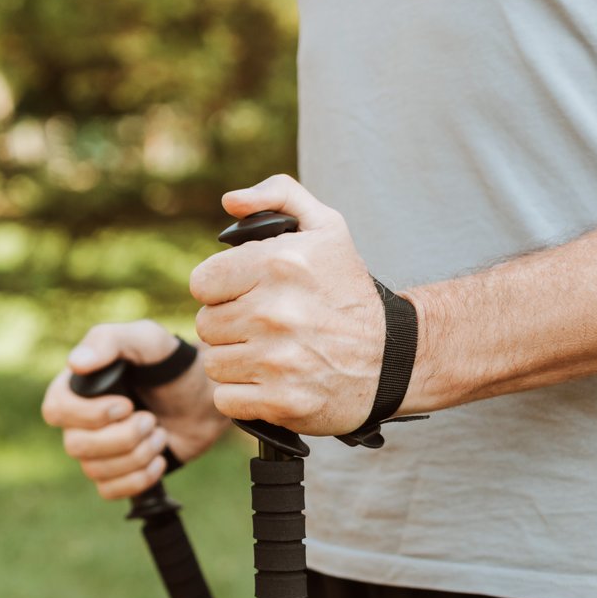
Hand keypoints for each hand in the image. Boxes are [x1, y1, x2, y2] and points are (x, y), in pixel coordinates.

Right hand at [40, 320, 231, 499]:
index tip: (126, 404)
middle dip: (123, 437)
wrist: (205, 399)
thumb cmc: (171, 364)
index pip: (56, 410)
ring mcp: (96, 450)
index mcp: (76, 388)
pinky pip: (109, 490)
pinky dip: (139, 478)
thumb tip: (75, 363)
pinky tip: (158, 459)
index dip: (89, 415)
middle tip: (151, 419)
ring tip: (159, 433)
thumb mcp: (145, 339)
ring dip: (137, 454)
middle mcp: (79, 421)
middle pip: (76, 446)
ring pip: (95, 470)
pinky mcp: (115, 474)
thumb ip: (108, 341)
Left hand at [190, 175, 384, 434]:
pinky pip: (226, 399)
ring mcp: (277, 361)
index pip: (202, 282)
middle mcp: (275, 312)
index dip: (222, 290)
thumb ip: (279, 196)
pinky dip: (243, 396)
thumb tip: (230, 200)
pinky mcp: (280, 402)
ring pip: (214, 363)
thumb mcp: (328, 229)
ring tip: (271, 354)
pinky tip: (271, 382)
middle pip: (206, 325)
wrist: (394, 358)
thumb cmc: (349, 292)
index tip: (246, 295)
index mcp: (279, 264)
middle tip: (266, 327)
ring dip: (236, 362)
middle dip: (231, 326)